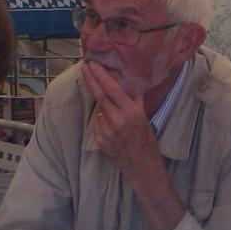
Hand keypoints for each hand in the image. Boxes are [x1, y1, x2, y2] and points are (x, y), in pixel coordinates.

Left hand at [81, 61, 159, 177]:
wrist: (142, 165)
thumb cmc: (146, 139)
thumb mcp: (144, 116)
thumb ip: (135, 98)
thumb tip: (130, 80)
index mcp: (130, 112)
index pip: (112, 89)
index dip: (101, 75)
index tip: (93, 64)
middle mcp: (117, 120)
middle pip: (99, 95)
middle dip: (91, 79)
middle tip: (84, 67)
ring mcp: (106, 131)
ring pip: (99, 110)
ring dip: (104, 107)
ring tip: (116, 117)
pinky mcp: (99, 140)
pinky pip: (98, 124)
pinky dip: (103, 122)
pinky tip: (113, 130)